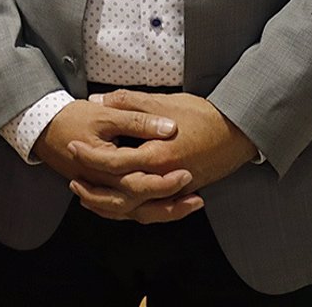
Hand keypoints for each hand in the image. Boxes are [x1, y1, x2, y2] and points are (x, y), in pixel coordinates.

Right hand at [33, 96, 187, 221]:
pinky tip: (162, 207)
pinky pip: (122, 210)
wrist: (42, 127)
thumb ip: (138, 119)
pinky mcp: (99, 191)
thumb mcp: (106, 113)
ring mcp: (99, 190)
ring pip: (131, 212)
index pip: (138, 180)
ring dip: (160, 211)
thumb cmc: (73, 118)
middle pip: (138, 202)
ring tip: (187, 205)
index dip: (164, 180)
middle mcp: (102, 183)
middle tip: (194, 193)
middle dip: (168, 200)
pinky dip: (143, 211)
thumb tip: (169, 127)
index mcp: (105, 164)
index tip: (188, 173)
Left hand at [65, 91, 257, 222]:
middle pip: (121, 195)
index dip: (90, 156)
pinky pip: (151, 210)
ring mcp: (174, 190)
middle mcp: (164, 179)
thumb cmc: (203, 115)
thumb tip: (99, 100)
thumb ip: (129, 102)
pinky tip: (117, 202)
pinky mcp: (180, 195)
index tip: (73, 147)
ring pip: (135, 210)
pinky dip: (130, 209)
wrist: (238, 132)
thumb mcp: (164, 102)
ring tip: (87, 197)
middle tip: (73, 179)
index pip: (114, 163)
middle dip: (94, 190)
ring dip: (109, 206)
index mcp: (157, 155)